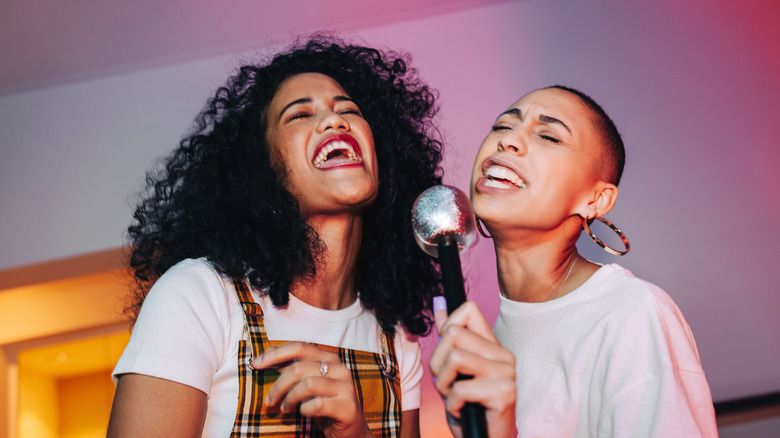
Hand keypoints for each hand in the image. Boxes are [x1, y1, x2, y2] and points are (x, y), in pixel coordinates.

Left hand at [252, 342, 371, 437]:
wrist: (350, 431)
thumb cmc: (324, 405)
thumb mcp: (306, 384)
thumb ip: (291, 368)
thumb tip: (267, 354)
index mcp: (330, 358)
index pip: (300, 347)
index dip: (276, 354)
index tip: (256, 364)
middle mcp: (340, 368)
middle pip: (300, 368)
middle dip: (278, 385)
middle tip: (269, 401)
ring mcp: (346, 387)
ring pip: (307, 385)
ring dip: (290, 399)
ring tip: (285, 409)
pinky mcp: (348, 406)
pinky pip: (317, 405)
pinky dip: (304, 410)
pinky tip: (304, 413)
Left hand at [429, 301, 515, 437]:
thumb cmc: (467, 409)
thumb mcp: (451, 371)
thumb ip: (448, 338)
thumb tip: (438, 304)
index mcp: (492, 346)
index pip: (468, 310)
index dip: (446, 328)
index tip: (446, 354)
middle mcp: (503, 355)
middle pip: (453, 333)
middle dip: (437, 363)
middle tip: (447, 384)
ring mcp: (507, 373)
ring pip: (454, 357)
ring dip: (443, 384)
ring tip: (454, 398)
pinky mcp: (505, 393)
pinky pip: (460, 388)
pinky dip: (452, 405)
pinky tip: (463, 410)